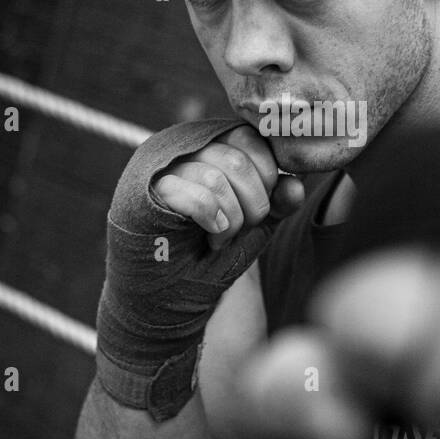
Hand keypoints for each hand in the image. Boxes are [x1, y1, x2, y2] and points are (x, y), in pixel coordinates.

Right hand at [96, 117, 303, 411]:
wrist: (165, 302)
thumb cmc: (206, 258)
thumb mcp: (252, 227)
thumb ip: (275, 203)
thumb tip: (296, 183)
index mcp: (205, 146)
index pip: (249, 136)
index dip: (266, 175)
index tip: (258, 210)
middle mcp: (178, 149)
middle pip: (238, 159)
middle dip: (253, 203)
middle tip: (239, 229)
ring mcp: (157, 169)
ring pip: (218, 178)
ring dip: (232, 219)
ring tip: (219, 239)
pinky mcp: (143, 196)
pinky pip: (198, 198)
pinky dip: (214, 223)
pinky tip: (210, 239)